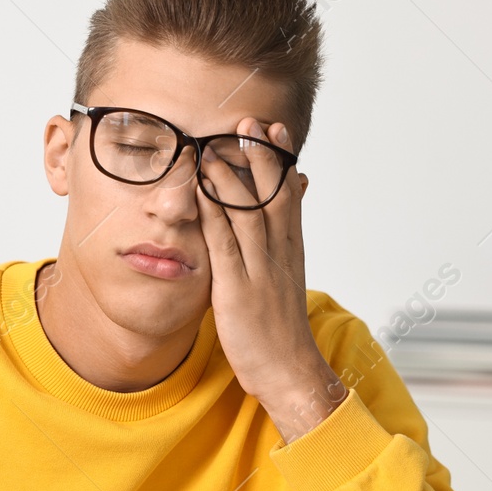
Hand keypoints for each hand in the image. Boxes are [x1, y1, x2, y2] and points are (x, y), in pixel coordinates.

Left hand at [196, 118, 343, 441]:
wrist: (289, 370)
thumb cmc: (280, 328)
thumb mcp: (285, 277)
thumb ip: (282, 242)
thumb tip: (289, 209)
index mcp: (290, 249)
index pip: (288, 193)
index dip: (279, 159)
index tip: (271, 127)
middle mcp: (278, 253)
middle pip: (271, 194)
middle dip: (259, 155)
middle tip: (247, 120)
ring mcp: (258, 269)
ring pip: (248, 214)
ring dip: (231, 177)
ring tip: (217, 144)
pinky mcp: (236, 289)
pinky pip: (224, 245)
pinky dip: (212, 216)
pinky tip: (200, 194)